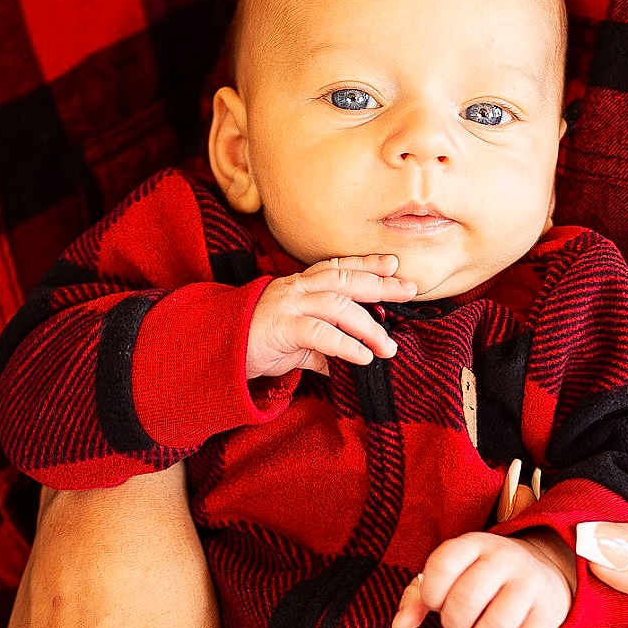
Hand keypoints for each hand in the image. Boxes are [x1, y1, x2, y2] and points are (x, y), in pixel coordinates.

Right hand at [246, 255, 416, 378]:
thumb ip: (322, 350)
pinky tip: (362, 357)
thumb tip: (344, 364)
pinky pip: (320, 333)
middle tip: (408, 290)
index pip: (339, 268)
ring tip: (387, 347)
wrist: (218, 351)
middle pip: (345, 280)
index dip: (367, 264)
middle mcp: (297, 289)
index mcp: (300, 286)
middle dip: (379, 284)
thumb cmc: (257, 344)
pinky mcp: (282, 327)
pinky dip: (345, 345)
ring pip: (338, 305)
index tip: (393, 264)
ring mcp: (289, 305)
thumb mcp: (296, 345)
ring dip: (368, 326)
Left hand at [392, 529, 576, 627]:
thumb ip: (417, 598)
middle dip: (454, 623)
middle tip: (460, 623)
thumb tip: (399, 626)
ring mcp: (531, 581)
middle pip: (465, 600)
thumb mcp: (449, 576)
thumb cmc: (479, 580)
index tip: (437, 601)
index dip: (431, 594)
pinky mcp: (549, 610)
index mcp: (473, 544)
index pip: (441, 565)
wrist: (539, 574)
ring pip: (495, 626)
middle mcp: (504, 557)